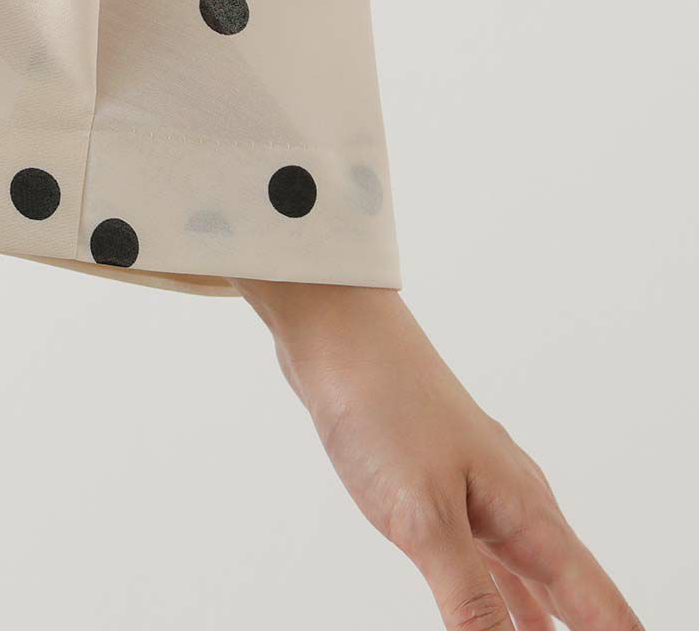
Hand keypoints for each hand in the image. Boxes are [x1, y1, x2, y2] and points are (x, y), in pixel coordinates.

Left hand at [233, 278, 641, 628]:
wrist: (335, 333)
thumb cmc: (383, 406)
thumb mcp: (423, 518)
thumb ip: (471, 598)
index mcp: (528, 515)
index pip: (599, 608)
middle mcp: (517, 504)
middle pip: (577, 598)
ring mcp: (481, 491)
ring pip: (535, 579)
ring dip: (547, 625)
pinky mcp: (442, 485)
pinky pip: (491, 558)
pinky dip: (503, 598)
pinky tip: (507, 618)